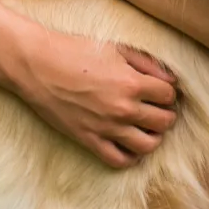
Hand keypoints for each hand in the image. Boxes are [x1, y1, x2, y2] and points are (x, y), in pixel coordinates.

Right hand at [12, 26, 178, 167]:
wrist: (38, 65)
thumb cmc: (76, 51)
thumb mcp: (116, 48)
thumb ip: (147, 63)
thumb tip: (171, 79)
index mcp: (131, 83)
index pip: (168, 95)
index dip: (167, 92)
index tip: (159, 90)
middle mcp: (123, 108)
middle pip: (164, 122)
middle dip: (165, 114)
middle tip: (156, 108)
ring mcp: (106, 127)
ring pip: (147, 145)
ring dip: (153, 137)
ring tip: (146, 127)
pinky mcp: (88, 140)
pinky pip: (119, 160)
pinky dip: (130, 157)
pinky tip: (129, 144)